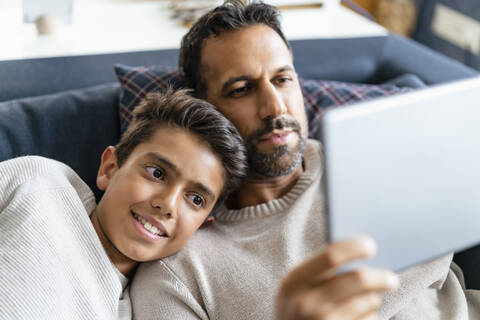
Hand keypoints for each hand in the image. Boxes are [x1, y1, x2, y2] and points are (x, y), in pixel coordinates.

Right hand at [276, 237, 398, 319]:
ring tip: (362, 303)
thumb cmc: (296, 310)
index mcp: (294, 282)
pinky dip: (368, 317)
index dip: (354, 247)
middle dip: (381, 277)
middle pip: (358, 279)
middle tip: (392, 278)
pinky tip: (355, 319)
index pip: (330, 256)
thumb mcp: (295, 289)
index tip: (371, 245)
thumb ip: (318, 270)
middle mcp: (307, 303)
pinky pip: (370, 319)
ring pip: (369, 301)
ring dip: (372, 299)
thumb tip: (360, 250)